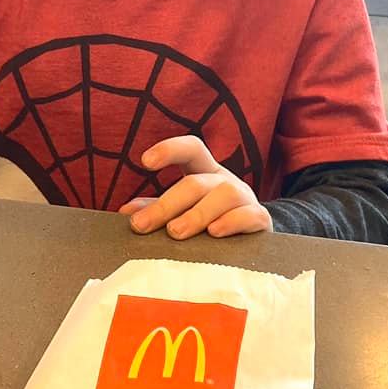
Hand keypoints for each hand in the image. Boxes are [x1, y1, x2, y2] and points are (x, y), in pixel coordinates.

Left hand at [120, 134, 271, 239]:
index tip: (145, 162)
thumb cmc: (212, 220)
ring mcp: (246, 199)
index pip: (192, 149)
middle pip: (197, 183)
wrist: (254, 239)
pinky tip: (214, 233)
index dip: (169, 149)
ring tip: (176, 232)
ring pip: (224, 195)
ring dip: (197, 214)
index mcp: (206, 172)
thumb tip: (127, 212)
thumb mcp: (184, 210)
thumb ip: (159, 209)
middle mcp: (225, 181)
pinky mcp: (261, 220)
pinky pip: (249, 216)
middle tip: (143, 225)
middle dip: (167, 204)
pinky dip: (231, 222)